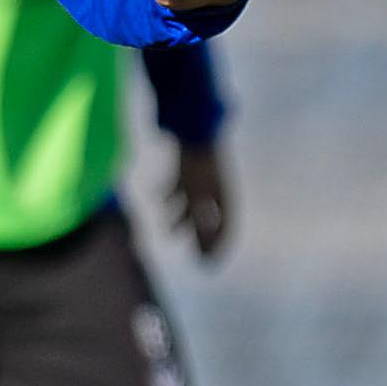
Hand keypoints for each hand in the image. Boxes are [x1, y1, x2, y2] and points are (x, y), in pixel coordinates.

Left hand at [168, 142, 231, 260]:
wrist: (191, 121)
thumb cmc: (197, 160)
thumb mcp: (197, 194)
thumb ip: (199, 221)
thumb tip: (202, 253)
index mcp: (224, 193)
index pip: (226, 226)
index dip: (219, 246)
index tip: (209, 264)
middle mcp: (215, 186)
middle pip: (210, 218)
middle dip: (201, 238)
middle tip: (196, 258)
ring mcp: (201, 174)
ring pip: (193, 203)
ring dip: (182, 219)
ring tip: (170, 231)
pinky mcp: (187, 163)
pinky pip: (181, 184)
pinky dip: (171, 195)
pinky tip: (160, 199)